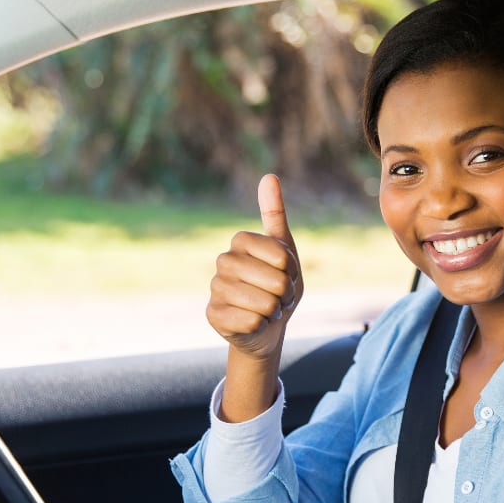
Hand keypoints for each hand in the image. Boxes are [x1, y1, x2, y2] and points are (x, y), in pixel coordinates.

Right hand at [206, 174, 303, 361]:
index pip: (282, 255)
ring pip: (264, 303)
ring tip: (266, 308)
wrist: (266, 326)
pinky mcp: (212, 314)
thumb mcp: (285, 251)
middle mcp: (223, 261)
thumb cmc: (277, 286)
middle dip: (285, 294)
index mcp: (240, 241)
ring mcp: (215, 288)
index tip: (286, 274)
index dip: (292, 271)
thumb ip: (275, 214)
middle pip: (275, 281)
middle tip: (278, 296)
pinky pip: (251, 322)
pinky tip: (253, 323)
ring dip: (274, 311)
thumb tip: (268, 176)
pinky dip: (261, 325)